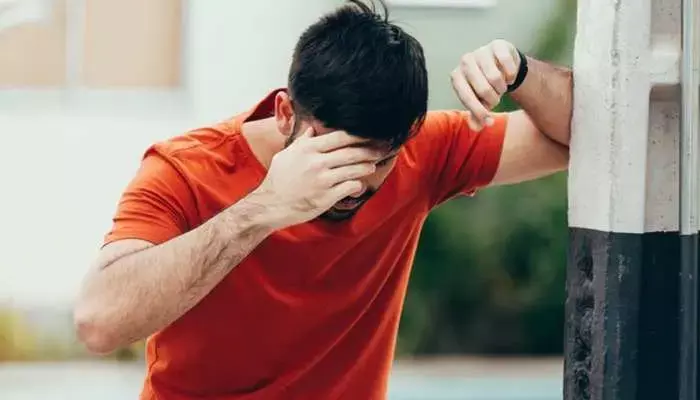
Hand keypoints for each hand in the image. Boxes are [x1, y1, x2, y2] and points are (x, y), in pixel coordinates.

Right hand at [251, 128, 381, 228]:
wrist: (270, 205)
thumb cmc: (278, 180)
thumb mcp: (286, 155)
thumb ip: (302, 141)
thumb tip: (312, 128)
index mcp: (308, 149)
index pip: (340, 137)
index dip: (358, 136)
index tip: (369, 135)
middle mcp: (317, 162)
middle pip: (352, 152)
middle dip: (369, 151)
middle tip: (380, 150)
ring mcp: (323, 180)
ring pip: (354, 169)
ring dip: (366, 167)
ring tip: (372, 166)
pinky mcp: (327, 197)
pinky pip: (350, 187)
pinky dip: (357, 185)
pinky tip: (358, 185)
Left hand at [451, 39, 521, 130]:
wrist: (501, 66)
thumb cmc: (485, 87)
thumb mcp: (479, 103)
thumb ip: (476, 116)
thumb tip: (477, 127)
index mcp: (456, 76)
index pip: (466, 96)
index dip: (479, 111)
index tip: (489, 121)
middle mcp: (465, 61)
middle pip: (484, 89)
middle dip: (494, 99)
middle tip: (496, 98)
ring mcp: (481, 51)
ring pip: (496, 78)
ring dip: (503, 88)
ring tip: (501, 87)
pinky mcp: (497, 45)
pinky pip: (507, 64)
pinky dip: (512, 75)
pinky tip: (509, 75)